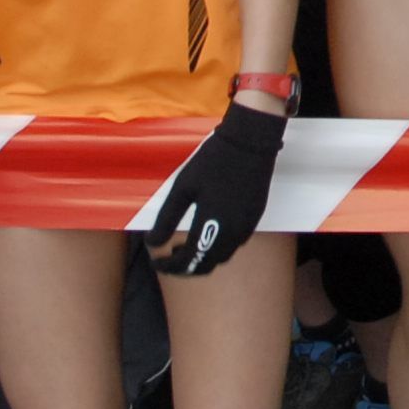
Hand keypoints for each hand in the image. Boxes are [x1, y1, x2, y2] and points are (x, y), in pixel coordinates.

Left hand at [145, 95, 288, 275]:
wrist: (250, 142)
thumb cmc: (212, 162)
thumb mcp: (182, 189)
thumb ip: (166, 220)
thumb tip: (153, 244)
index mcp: (212, 225)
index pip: (189, 261)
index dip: (169, 267)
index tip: (156, 261)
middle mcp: (233, 233)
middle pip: (207, 265)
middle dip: (186, 266)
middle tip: (168, 258)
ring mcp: (247, 226)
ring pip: (222, 257)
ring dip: (202, 257)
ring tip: (183, 243)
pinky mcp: (255, 217)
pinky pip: (234, 243)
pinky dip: (217, 246)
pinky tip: (206, 230)